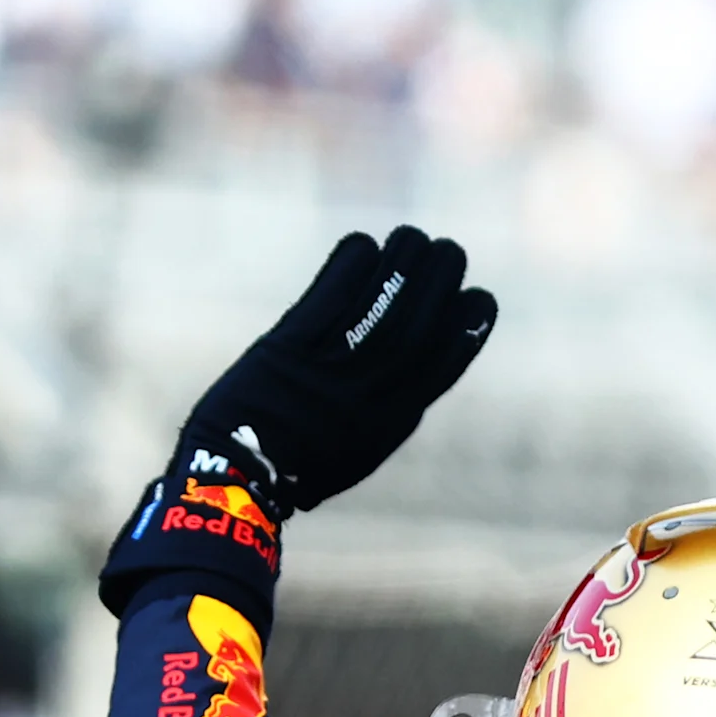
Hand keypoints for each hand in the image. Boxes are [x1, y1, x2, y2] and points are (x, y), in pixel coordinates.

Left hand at [101, 228, 497, 612]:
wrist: (236, 479)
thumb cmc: (299, 466)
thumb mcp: (361, 445)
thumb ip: (389, 405)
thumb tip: (412, 366)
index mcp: (394, 416)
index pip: (447, 360)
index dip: (471, 324)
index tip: (479, 296)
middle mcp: (370, 389)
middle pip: (421, 320)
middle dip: (443, 277)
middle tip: (448, 250)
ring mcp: (331, 366)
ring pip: (384, 299)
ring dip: (405, 258)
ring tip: (412, 238)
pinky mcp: (289, 345)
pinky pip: (332, 293)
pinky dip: (354, 262)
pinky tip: (364, 244)